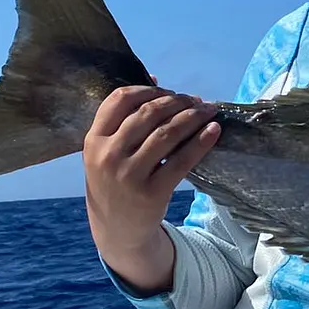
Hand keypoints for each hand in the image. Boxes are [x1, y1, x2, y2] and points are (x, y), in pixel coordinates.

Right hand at [84, 85, 220, 293]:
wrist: (117, 230)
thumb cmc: (114, 181)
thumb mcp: (106, 152)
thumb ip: (123, 120)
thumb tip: (155, 78)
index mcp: (94, 140)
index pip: (120, 99)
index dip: (148, 89)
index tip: (168, 91)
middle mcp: (108, 155)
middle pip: (149, 113)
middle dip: (177, 101)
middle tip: (196, 100)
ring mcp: (128, 175)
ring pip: (168, 133)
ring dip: (193, 116)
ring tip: (208, 111)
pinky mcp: (151, 193)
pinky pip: (182, 160)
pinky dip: (201, 141)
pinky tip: (214, 131)